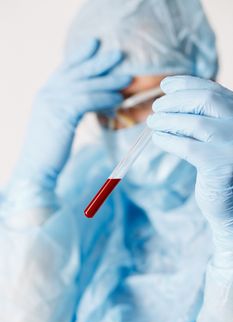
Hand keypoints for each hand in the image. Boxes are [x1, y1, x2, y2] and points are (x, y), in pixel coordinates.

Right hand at [14, 38, 130, 189]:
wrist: (37, 167)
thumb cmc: (50, 149)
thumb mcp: (59, 122)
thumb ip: (70, 108)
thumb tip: (92, 101)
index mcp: (46, 93)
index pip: (66, 68)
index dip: (81, 55)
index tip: (95, 44)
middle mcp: (47, 93)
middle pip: (77, 72)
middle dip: (99, 62)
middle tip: (119, 54)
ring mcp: (52, 102)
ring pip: (86, 86)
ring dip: (108, 82)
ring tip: (127, 80)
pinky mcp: (61, 114)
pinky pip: (87, 101)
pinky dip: (104, 99)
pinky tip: (117, 100)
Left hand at [147, 76, 232, 253]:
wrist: (231, 206)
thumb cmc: (220, 168)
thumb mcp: (216, 137)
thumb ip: (203, 117)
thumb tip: (167, 100)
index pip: (213, 89)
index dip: (186, 84)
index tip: (165, 85)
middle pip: (205, 99)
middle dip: (174, 101)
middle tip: (156, 108)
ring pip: (195, 122)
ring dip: (167, 120)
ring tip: (152, 123)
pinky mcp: (220, 165)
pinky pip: (186, 146)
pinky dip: (167, 140)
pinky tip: (158, 139)